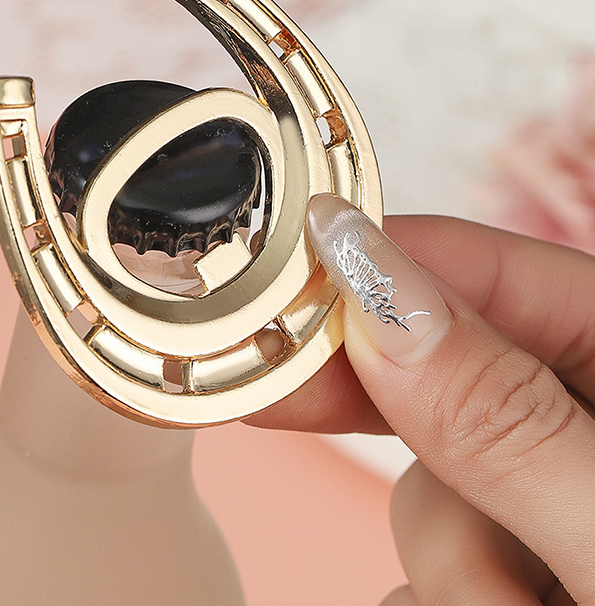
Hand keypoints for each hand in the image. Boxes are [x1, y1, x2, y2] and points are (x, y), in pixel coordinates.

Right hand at [249, 194, 594, 604]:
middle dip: (380, 417)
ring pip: (431, 487)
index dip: (379, 264)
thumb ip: (506, 419)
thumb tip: (382, 296)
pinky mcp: (518, 560)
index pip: (488, 270)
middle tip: (272, 397)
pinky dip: (442, 592)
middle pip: (439, 375)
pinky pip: (433, 557)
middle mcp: (586, 421)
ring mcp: (550, 494)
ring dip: (447, 562)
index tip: (281, 281)